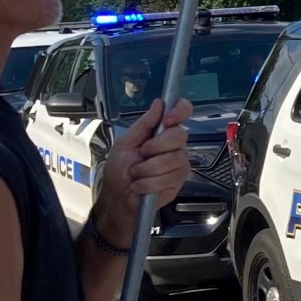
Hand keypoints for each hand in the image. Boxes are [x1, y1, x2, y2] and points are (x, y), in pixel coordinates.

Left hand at [97, 97, 192, 235]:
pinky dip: (150, 182)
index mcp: (161, 131)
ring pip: (174, 159)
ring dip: (148, 169)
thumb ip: (143, 124)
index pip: (182, 111)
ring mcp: (179, 162)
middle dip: (156, 147)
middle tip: (141, 154)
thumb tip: (159, 103)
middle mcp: (174, 145)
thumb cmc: (119, 169)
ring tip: (136, 174)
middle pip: (179, 136)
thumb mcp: (125, 143)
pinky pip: (170, 177)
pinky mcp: (179, 181)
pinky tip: (140, 185)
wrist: (118, 197)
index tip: (168, 120)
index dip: (180, 111)